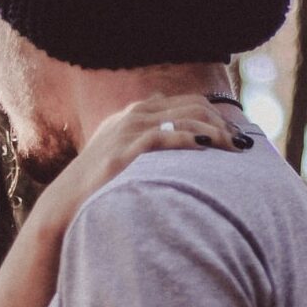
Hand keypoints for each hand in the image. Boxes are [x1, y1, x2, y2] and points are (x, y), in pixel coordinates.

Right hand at [37, 95, 244, 229]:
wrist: (65, 204)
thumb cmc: (97, 184)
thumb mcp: (119, 151)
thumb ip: (143, 133)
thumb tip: (167, 117)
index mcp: (134, 113)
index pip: (187, 102)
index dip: (216, 116)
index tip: (234, 136)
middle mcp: (132, 115)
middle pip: (192, 107)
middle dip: (221, 123)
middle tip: (240, 145)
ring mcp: (127, 130)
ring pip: (184, 118)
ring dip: (214, 132)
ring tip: (233, 150)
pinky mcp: (124, 151)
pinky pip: (166, 135)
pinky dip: (190, 140)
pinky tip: (208, 149)